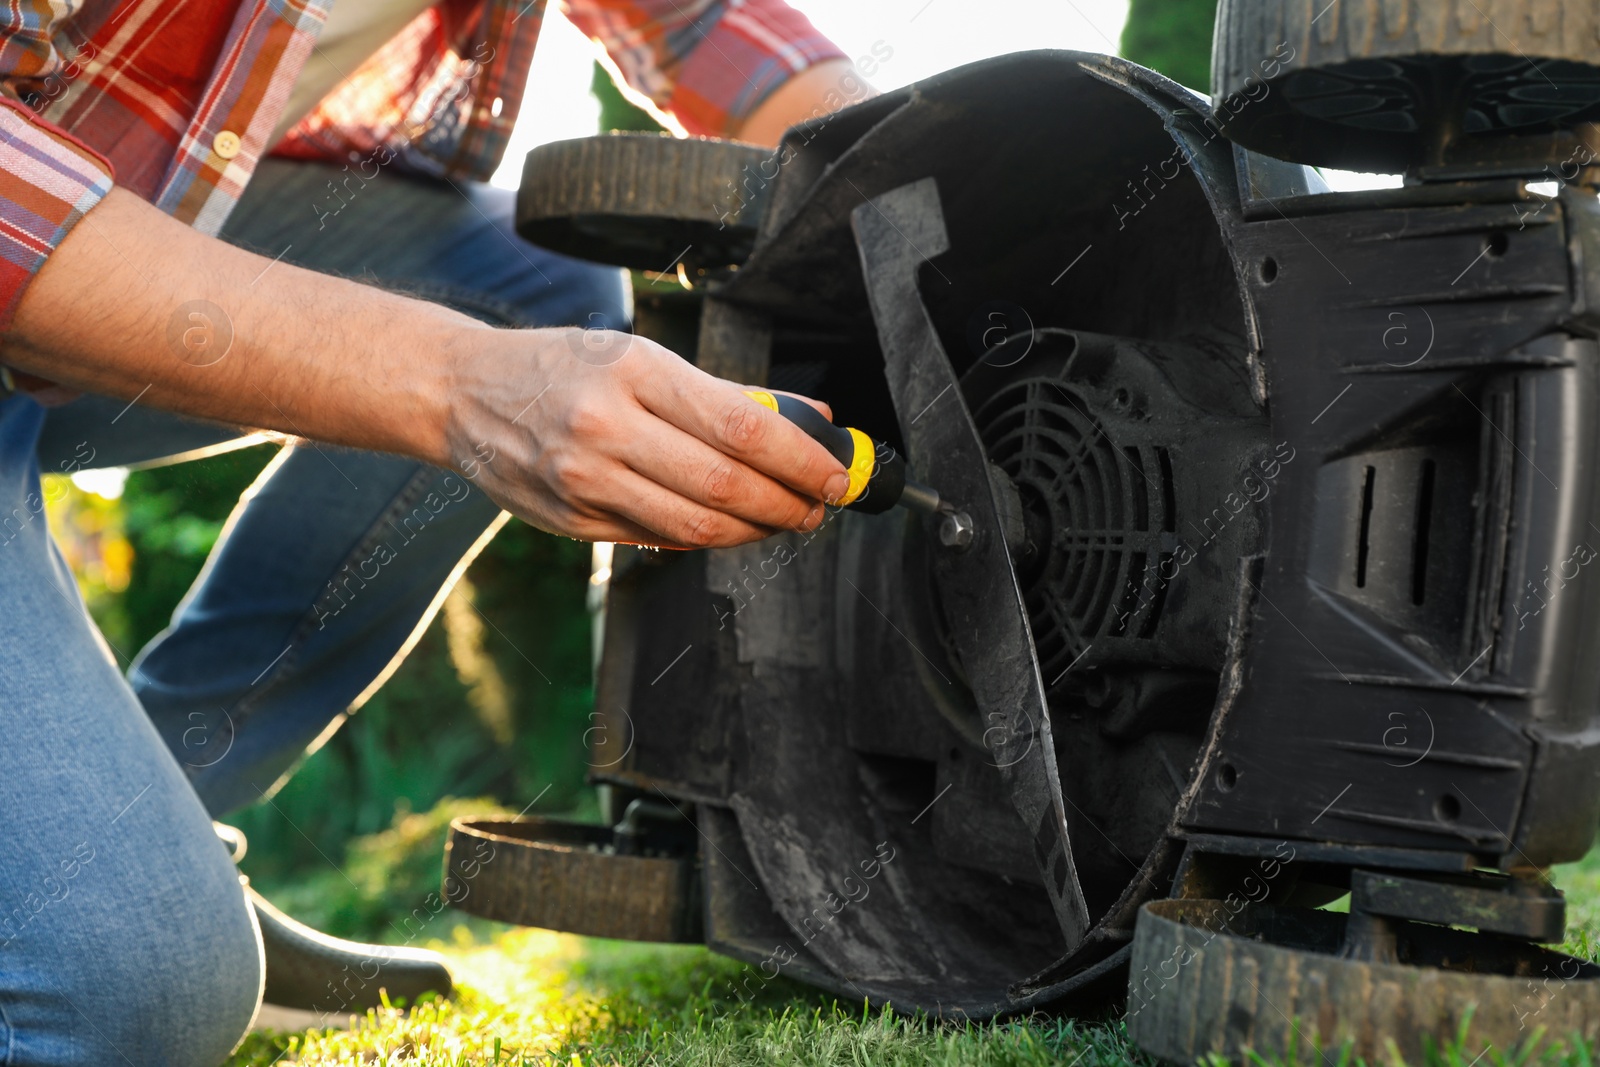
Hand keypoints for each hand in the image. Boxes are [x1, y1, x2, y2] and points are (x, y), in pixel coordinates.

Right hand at [446, 326, 849, 547]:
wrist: (463, 394)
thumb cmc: (565, 367)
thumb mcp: (640, 355)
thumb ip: (726, 393)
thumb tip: (812, 421)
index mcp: (633, 371)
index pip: (742, 427)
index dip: (802, 460)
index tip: (836, 474)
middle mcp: (605, 428)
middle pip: (726, 485)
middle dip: (788, 503)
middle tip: (819, 507)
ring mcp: (584, 481)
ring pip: (697, 524)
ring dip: (754, 531)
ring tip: (783, 519)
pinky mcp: (573, 522)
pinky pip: (659, 538)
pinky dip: (706, 537)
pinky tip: (728, 525)